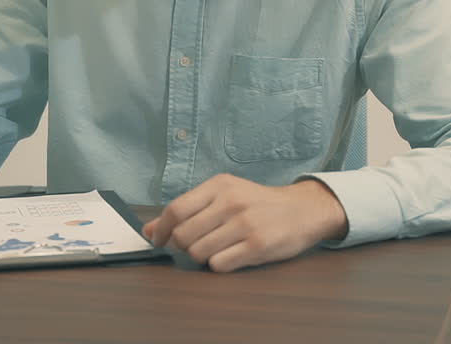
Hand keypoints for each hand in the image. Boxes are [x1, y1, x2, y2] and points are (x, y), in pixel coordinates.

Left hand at [142, 174, 347, 272]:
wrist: (302, 210)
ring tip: (217, 248)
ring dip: (201, 256)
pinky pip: (219, 265)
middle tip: (194, 244)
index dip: (160, 230)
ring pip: (198, 252)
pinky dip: (218, 265)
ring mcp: (245, 225)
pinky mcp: (257, 247)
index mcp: (219, 186)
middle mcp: (231, 203)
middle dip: (182, 246)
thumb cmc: (258, 203)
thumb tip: (148, 230)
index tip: (158, 240)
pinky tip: (231, 255)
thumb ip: (188, 210)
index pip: (176, 210)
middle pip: (183, 235)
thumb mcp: (224, 195)